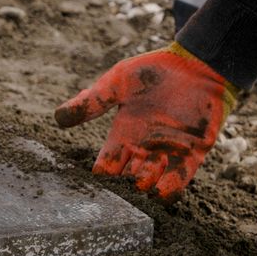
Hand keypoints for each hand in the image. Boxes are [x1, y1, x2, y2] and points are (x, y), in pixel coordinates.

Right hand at [54, 44, 235, 200]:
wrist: (198, 64)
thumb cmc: (156, 70)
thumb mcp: (119, 82)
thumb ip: (93, 102)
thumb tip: (58, 118)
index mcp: (122, 136)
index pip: (104, 170)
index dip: (98, 181)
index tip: (95, 183)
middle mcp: (142, 150)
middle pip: (124, 184)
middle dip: (120, 190)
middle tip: (121, 184)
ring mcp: (166, 155)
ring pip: (148, 187)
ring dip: (143, 186)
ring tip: (148, 163)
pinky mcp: (191, 157)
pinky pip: (176, 185)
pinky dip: (166, 191)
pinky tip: (160, 179)